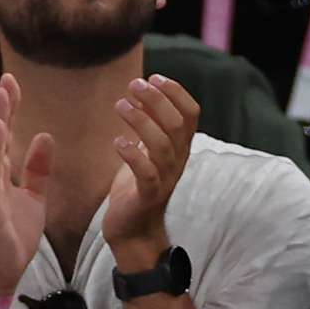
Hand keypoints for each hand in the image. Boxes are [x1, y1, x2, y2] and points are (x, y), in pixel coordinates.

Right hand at [0, 79, 59, 295]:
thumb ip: (37, 168)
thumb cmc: (12, 236)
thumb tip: (44, 136)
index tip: (13, 83)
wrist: (1, 272)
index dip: (9, 109)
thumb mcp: (34, 197)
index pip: (3, 135)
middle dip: (1, 107)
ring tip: (1, 95)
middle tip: (7, 79)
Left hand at [102, 75, 200, 263]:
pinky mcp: (147, 196)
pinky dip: (133, 154)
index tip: (154, 77)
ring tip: (121, 105)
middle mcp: (177, 161)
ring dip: (141, 120)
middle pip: (177, 124)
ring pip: (162, 145)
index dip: (176, 92)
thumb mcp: (145, 151)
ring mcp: (164, 179)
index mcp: (180, 148)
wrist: (133, 231)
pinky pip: (146, 173)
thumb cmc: (136, 188)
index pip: (191, 114)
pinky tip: (118, 141)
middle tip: (134, 85)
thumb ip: (148, 125)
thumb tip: (142, 93)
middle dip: (157, 100)